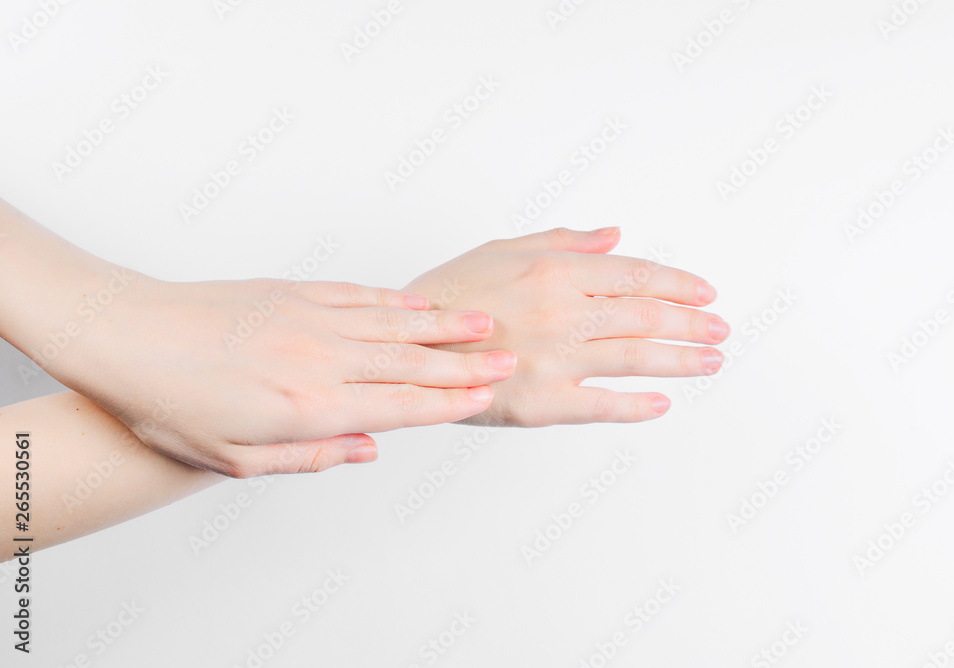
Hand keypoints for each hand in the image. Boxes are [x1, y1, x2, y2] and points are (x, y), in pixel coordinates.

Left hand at [49, 275, 515, 476]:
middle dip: (465, 363)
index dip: (448, 402)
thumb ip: (309, 456)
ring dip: (442, 326)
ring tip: (483, 324)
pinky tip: (417, 302)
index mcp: (308, 405)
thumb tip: (367, 448)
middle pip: (410, 362)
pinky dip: (394, 300)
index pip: (399, 405)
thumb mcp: (235, 457)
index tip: (486, 396)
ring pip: (393, 324)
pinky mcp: (294, 292)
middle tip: (508, 358)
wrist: (126, 335)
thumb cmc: (168, 403)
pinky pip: (359, 295)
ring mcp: (310, 318)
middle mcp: (320, 357)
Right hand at [403, 227, 728, 426]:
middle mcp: (562, 314)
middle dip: (692, 323)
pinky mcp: (542, 404)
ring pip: (636, 359)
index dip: (678, 284)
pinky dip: (638, 407)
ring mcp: (555, 361)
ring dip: (682, 360)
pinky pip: (602, 407)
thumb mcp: (503, 249)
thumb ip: (565, 242)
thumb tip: (616, 235)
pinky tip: (663, 403)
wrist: (407, 344)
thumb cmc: (451, 293)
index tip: (706, 293)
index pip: (636, 275)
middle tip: (722, 329)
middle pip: (646, 316)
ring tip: (711, 361)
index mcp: (555, 272)